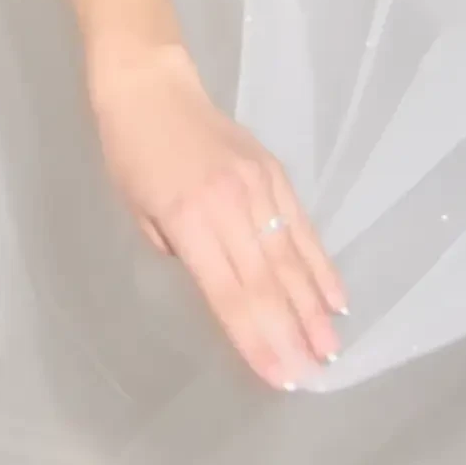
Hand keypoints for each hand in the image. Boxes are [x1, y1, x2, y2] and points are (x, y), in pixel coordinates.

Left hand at [86, 41, 348, 389]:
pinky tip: (335, 299)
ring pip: (292, 260)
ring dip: (313, 309)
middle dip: (290, 334)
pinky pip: (303, 228)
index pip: (228, 293)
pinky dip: (320, 266)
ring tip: (330, 349)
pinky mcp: (275, 174)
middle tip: (313, 374)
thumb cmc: (130, 153)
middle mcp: (229, 206)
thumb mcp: (139, 211)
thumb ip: (180, 253)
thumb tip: (220, 284)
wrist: (150, 88)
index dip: (255, 339)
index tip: (278, 376)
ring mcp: (258, 187)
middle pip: (266, 283)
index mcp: (188, 220)